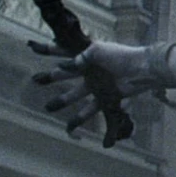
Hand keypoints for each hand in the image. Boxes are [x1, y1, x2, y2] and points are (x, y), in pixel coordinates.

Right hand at [30, 40, 155, 144]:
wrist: (142, 69)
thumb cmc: (121, 56)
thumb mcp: (97, 51)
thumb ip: (80, 58)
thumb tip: (65, 66)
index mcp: (88, 56)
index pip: (64, 51)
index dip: (49, 49)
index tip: (33, 47)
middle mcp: (91, 70)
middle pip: (66, 75)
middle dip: (52, 77)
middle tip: (35, 80)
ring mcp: (98, 85)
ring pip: (76, 95)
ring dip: (63, 101)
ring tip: (49, 108)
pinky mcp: (108, 98)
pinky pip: (95, 111)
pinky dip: (86, 120)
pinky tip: (76, 129)